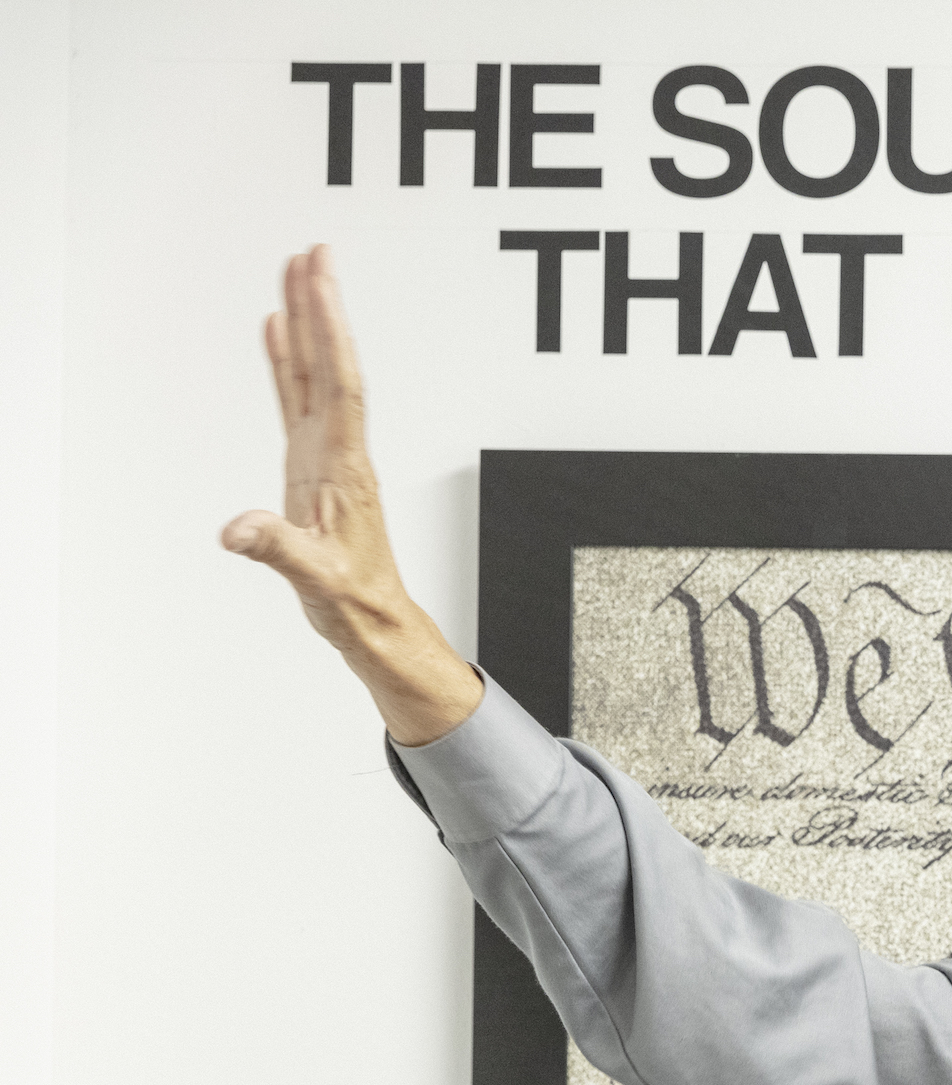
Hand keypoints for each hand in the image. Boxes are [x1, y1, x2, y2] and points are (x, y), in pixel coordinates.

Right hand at [221, 245, 480, 746]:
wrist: (373, 623)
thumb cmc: (354, 602)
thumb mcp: (315, 579)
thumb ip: (278, 550)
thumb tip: (238, 529)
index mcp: (345, 467)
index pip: (339, 383)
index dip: (328, 330)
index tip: (319, 281)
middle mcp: (339, 451)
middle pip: (330, 364)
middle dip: (320, 308)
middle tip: (312, 253)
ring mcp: (325, 456)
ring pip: (313, 375)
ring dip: (305, 325)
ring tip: (293, 274)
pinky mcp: (311, 468)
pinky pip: (297, 402)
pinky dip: (285, 364)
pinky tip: (276, 334)